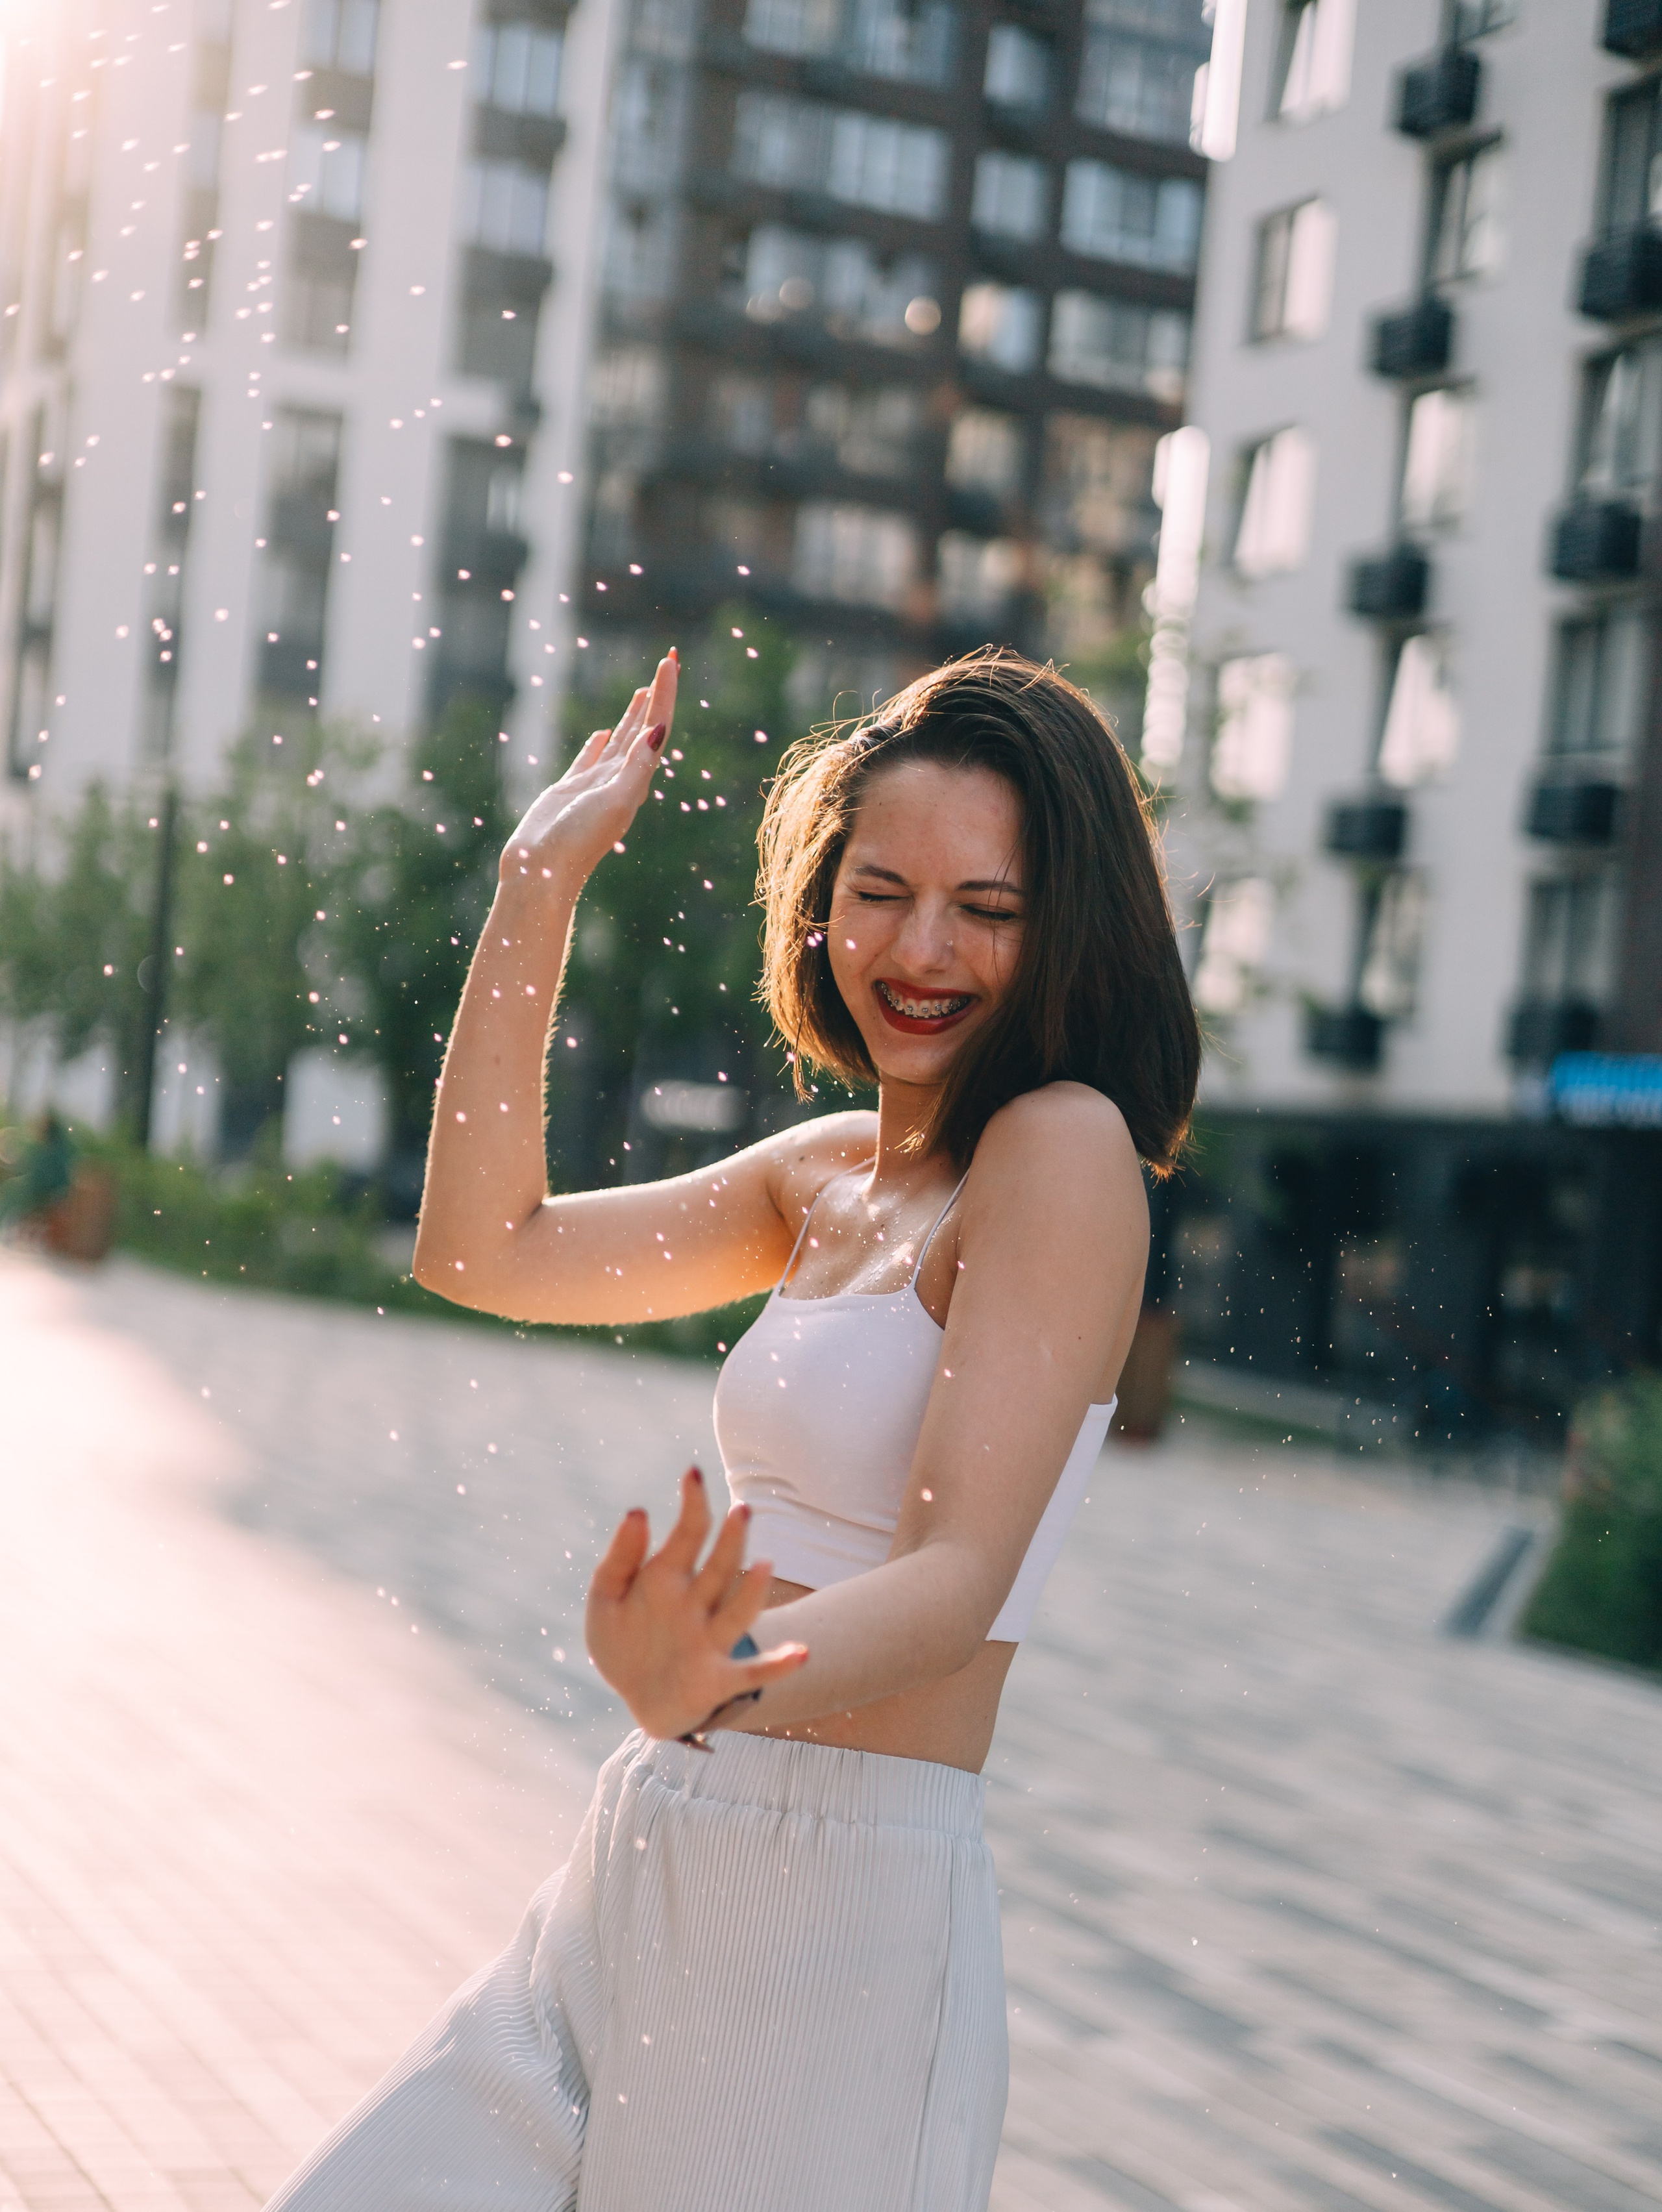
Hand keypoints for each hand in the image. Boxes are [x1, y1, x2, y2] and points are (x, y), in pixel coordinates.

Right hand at [499, 651, 677, 891]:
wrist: (541, 871)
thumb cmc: (578, 841)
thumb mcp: (614, 801)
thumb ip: (637, 767)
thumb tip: (659, 730)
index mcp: (636, 781)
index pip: (657, 727)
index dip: (665, 693)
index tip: (671, 659)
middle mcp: (620, 781)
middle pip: (644, 730)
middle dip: (656, 697)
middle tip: (668, 663)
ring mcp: (595, 786)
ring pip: (619, 742)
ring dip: (632, 716)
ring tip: (641, 691)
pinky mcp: (570, 791)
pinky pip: (590, 760)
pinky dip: (599, 743)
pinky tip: (602, 733)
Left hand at [586, 1468, 808, 1740]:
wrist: (637, 1697)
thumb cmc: (624, 1640)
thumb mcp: (606, 1598)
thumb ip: (620, 1558)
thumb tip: (637, 1510)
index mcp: (669, 1577)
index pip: (688, 1533)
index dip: (692, 1504)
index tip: (693, 1473)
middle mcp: (697, 1604)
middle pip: (719, 1567)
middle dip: (731, 1540)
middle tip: (741, 1511)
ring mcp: (710, 1641)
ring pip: (736, 1612)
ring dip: (751, 1591)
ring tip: (763, 1565)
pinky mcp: (716, 1679)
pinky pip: (751, 1672)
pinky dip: (777, 1666)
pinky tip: (801, 1655)